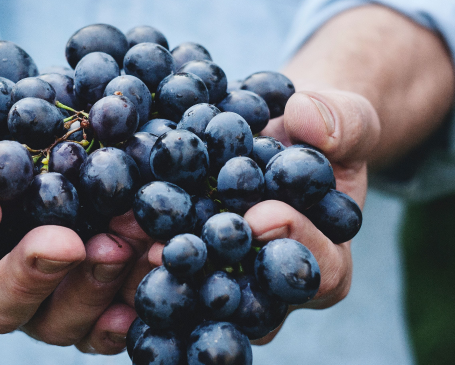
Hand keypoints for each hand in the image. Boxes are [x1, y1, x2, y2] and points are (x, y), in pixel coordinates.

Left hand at [142, 88, 379, 344]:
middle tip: (176, 249)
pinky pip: (165, 269)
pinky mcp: (187, 264)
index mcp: (325, 261)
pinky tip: (108, 234)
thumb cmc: (320, 134)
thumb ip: (342, 121)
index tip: (262, 215)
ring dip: (164, 271)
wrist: (278, 135)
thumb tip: (306, 118)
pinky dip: (137, 252)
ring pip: (199, 293)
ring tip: (131, 243)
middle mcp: (272, 287)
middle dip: (213, 271)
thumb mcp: (346, 119)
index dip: (295, 244)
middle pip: (249, 298)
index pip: (319, 270)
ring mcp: (226, 280)